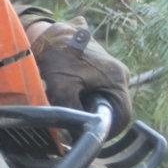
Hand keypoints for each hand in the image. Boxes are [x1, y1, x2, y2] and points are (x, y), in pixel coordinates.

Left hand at [30, 16, 131, 133]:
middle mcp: (118, 71)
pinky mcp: (97, 62)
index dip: (107, 130)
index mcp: (116, 77)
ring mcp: (109, 65)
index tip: (89, 135)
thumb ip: (71, 113)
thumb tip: (73, 137)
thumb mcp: (61, 88)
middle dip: (95, 116)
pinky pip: (95, 83)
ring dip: (88, 104)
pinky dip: (84, 91)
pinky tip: (68, 91)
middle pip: (113, 106)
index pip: (123, 115)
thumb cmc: (55, 55)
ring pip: (103, 95)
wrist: (45, 29)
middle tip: (76, 124)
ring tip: (69, 105)